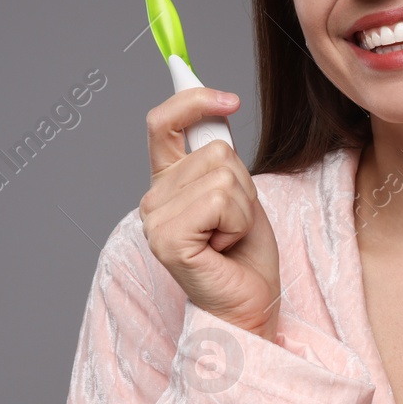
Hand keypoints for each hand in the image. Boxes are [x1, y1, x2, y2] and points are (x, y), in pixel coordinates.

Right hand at [139, 88, 280, 342]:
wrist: (250, 304)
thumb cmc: (244, 255)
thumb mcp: (236, 192)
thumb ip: (218, 155)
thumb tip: (217, 105)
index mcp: (165, 183)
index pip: (162, 122)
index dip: (192, 99)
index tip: (229, 99)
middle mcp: (152, 199)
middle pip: (214, 149)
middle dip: (243, 184)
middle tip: (235, 223)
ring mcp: (156, 219)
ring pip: (222, 173)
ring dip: (244, 207)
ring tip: (230, 237)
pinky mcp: (169, 239)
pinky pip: (220, 200)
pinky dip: (238, 222)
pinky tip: (225, 248)